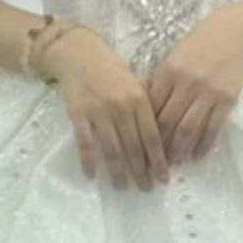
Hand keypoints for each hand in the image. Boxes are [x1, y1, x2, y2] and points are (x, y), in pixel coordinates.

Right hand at [49, 27, 168, 189]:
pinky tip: (91, 176)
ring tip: (122, 187)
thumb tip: (160, 142)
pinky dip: (88, 161)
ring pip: (111, 149)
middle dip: (141, 172)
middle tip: (146, 189)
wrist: (79, 53)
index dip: (159, 161)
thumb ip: (147, 109)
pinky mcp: (78, 114)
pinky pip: (85, 143)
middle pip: (134, 147)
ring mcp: (99, 112)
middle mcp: (121, 107)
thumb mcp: (136, 84)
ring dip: (118, 172)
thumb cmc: (111, 70)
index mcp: (139, 99)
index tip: (164, 178)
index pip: (152, 137)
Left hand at [145, 12, 242, 165]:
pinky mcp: (226, 100)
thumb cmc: (200, 44)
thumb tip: (148, 110)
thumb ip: (162, 82)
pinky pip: (212, 129)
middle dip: (160, 145)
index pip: (153, 107)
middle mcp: (188, 84)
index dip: (146, 128)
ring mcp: (208, 93)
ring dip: (180, 149)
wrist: (234, 34)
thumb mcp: (174, 57)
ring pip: (189, 129)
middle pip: (168, 122)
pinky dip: (203, 145)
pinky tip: (196, 156)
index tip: (140, 143)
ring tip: (174, 162)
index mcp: (170, 72)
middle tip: (154, 160)